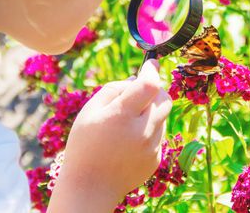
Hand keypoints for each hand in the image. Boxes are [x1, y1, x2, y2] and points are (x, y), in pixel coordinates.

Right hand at [47, 59, 171, 211]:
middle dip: (155, 90)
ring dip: (150, 112)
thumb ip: (114, 89)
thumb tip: (137, 79)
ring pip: (162, 116)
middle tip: (139, 93)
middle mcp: (142, 132)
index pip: (149, 85)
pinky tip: (129, 142)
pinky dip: (149, 130)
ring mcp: (152, 147)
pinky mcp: (156, 158)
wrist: (91, 187)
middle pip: (164, 98)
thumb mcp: (90, 111)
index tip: (150, 63)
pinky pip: (159, 135)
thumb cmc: (85, 145)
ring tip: (126, 124)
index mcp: (122, 116)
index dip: (152, 70)